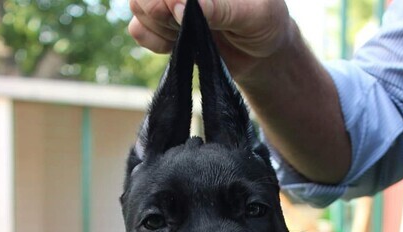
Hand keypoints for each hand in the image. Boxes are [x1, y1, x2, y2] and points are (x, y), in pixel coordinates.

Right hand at [127, 0, 292, 77]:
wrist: (261, 54)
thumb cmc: (264, 23)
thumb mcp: (253, 14)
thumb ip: (222, 9)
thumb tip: (183, 6)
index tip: (182, 10)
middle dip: (158, 8)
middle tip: (182, 21)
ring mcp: (169, 1)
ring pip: (138, 6)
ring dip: (158, 25)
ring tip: (188, 33)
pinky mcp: (163, 26)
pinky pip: (138, 30)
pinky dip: (154, 41)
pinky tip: (177, 44)